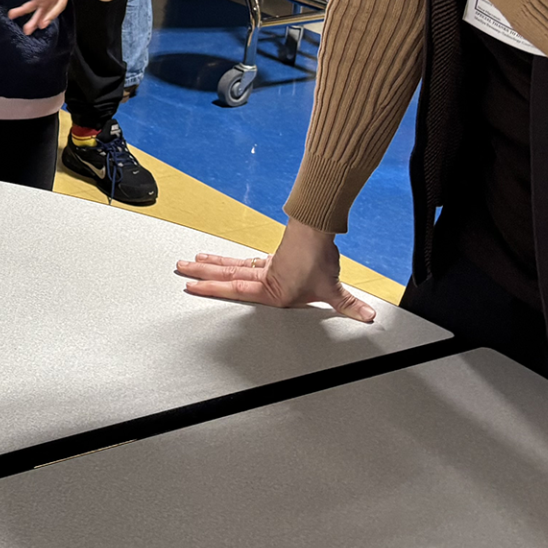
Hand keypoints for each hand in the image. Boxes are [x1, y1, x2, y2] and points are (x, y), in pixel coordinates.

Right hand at [174, 218, 377, 321]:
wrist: (317, 231)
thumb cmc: (319, 258)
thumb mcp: (332, 288)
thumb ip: (348, 304)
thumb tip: (367, 316)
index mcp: (271, 290)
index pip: (236, 290)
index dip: (212, 290)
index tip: (192, 287)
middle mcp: (263, 278)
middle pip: (226, 276)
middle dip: (201, 275)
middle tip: (180, 270)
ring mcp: (265, 267)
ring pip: (230, 267)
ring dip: (209, 265)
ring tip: (190, 262)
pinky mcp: (270, 259)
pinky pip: (242, 261)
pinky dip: (227, 261)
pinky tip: (218, 260)